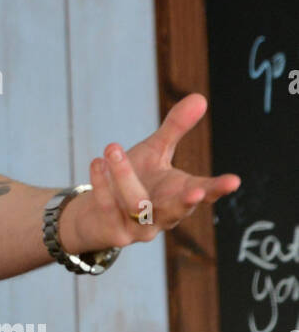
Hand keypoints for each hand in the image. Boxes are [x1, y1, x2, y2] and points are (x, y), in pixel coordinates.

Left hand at [60, 92, 239, 253]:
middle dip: (187, 201)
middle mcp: (165, 215)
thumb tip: (201, 98)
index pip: (204, 192)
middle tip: (195, 191)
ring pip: (137, 205)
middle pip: (178, 209)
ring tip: (112, 148)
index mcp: (180, 194)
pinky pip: (109, 209)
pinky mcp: (115, 234)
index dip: (218, 188)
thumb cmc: (135, 179)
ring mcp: (141, 229)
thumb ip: (175, 129)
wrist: (96, 214)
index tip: (234, 181)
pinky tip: (97, 163)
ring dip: (124, 176)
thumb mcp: (155, 151)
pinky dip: (101, 185)